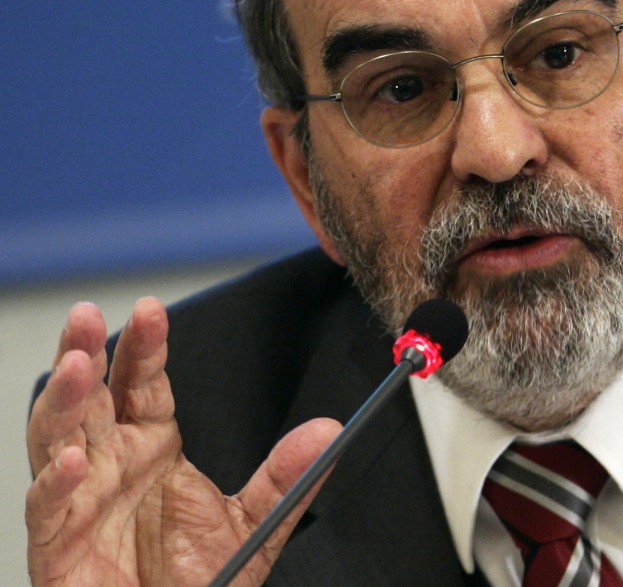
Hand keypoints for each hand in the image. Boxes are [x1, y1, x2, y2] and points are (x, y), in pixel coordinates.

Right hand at [26, 298, 339, 585]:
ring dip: (63, 401)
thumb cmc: (199, 579)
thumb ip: (286, 478)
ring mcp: (79, 500)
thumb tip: (329, 431)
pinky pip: (47, 511)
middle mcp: (111, 462)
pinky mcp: (57, 547)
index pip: (142, 381)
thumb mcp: (253, 523)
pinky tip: (70, 462)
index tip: (151, 309)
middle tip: (87, 316)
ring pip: (56, 438)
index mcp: (152, 443)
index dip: (144, 345)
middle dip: (86, 352)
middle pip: (91, 396)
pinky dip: (53, 485)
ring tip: (75, 365)